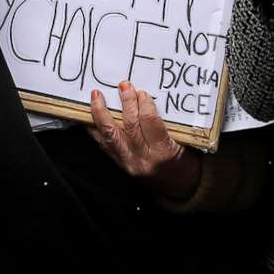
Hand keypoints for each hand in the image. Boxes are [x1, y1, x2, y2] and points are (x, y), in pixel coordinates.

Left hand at [89, 81, 193, 197]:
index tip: (142, 93)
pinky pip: (104, 144)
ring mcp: (128, 162)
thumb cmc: (182, 162)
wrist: (178, 187)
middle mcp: (143, 158)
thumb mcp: (183, 142)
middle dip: (125, 103)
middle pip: (130, 126)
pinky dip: (95, 128)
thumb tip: (146, 97)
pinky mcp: (119, 164)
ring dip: (101, 113)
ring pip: (110, 135)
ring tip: (97, 96)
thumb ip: (165, 122)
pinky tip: (90, 116)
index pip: (151, 123)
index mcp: (163, 151)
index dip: (145, 104)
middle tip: (124, 86)